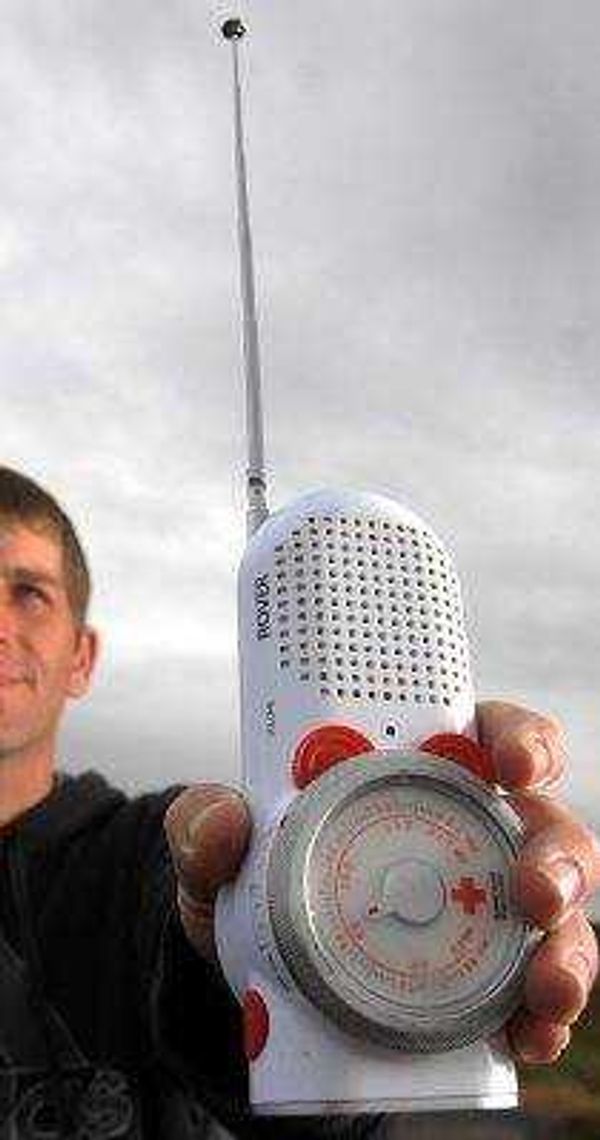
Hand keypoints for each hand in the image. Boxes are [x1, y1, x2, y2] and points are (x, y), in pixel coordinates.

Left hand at [164, 701, 599, 1064]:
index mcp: (422, 772)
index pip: (494, 735)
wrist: (246, 971)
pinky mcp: (483, 980)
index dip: (523, 738)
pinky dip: (541, 1019)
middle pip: (547, 825)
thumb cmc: (251, 875)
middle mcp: (470, 833)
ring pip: (561, 914)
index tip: (511, 762)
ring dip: (568, 948)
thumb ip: (206, 824)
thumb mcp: (219, 845)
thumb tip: (221, 820)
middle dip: (559, 855)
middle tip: (536, 893)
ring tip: (546, 991)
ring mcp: (485, 908)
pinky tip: (529, 1039)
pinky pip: (533, 995)